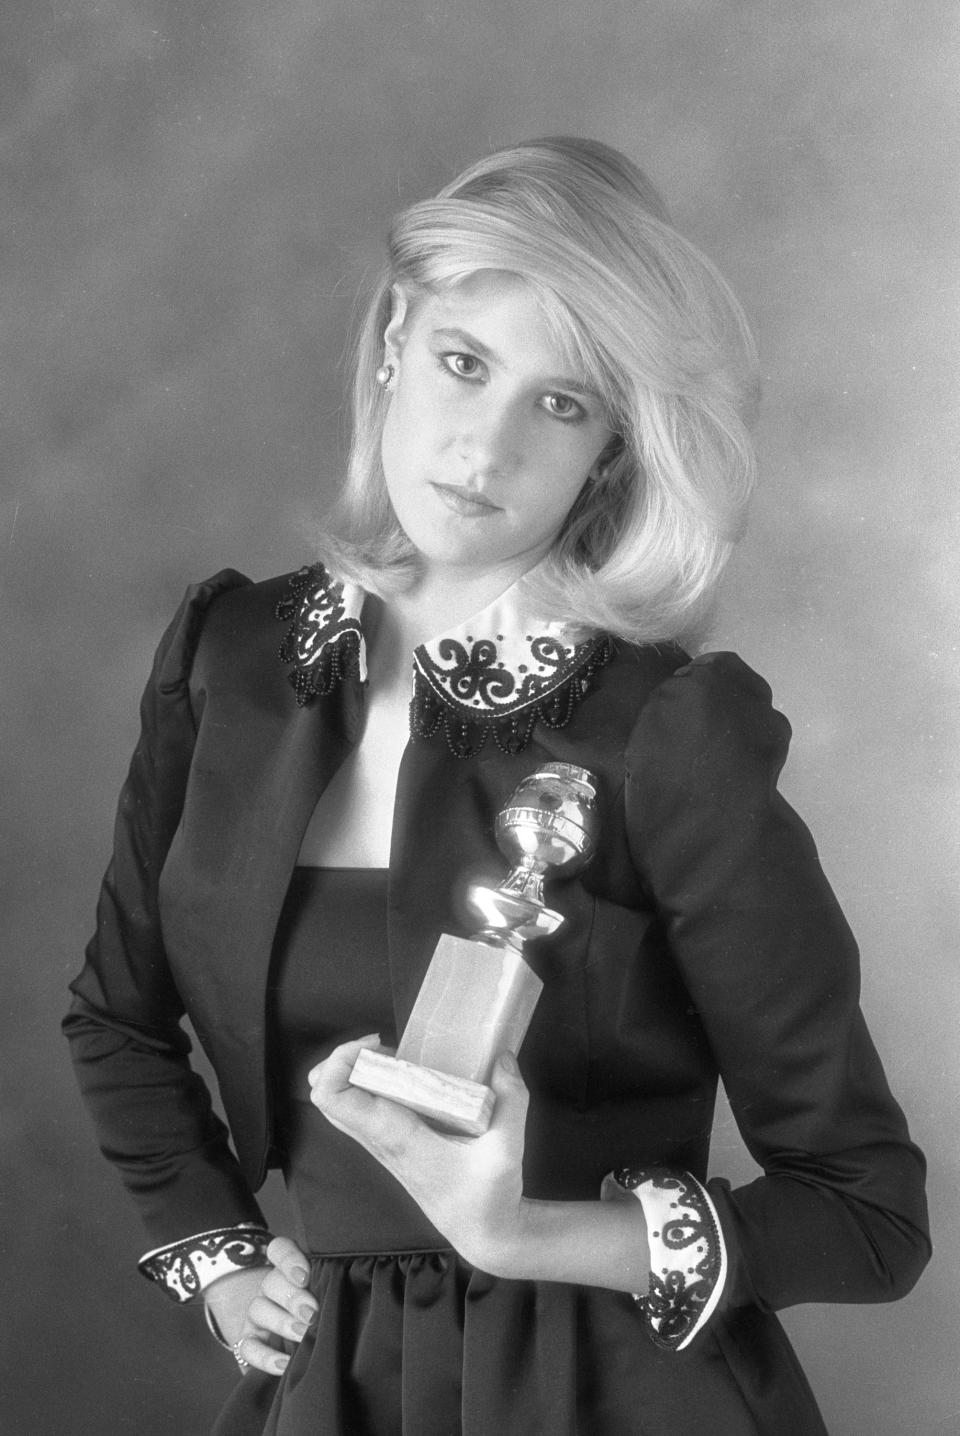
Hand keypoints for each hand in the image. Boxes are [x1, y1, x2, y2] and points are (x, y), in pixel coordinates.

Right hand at [203, 1236, 317, 1376]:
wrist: (291, 1346)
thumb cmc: (320, 1314)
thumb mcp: (324, 1294)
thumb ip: (329, 1287)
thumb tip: (346, 1289)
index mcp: (288, 1270)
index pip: (280, 1249)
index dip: (289, 1259)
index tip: (305, 1276)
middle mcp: (270, 1289)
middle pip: (272, 1281)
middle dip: (292, 1297)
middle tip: (312, 1313)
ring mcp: (256, 1316)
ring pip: (258, 1309)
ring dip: (281, 1322)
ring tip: (302, 1334)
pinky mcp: (248, 1342)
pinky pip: (248, 1347)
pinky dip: (265, 1356)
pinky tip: (284, 1363)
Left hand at [308, 1035, 529, 1274]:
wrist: (484, 1233)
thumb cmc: (490, 1197)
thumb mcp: (507, 1147)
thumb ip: (511, 1099)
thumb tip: (504, 1057)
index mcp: (396, 1136)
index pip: (336, 1099)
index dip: (340, 1061)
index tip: (376, 1045)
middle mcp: (380, 1140)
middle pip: (326, 1097)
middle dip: (341, 1060)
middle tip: (380, 1045)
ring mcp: (383, 1145)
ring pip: (340, 1106)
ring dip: (354, 1072)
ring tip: (392, 1056)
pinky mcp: (393, 1146)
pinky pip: (361, 1112)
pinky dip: (369, 1086)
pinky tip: (404, 1076)